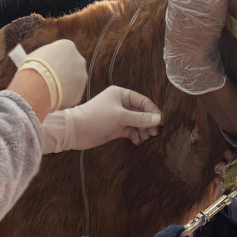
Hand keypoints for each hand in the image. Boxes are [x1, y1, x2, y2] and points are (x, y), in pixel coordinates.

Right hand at [14, 39, 88, 110]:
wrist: (37, 87)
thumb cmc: (33, 69)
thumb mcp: (38, 54)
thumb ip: (48, 56)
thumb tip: (48, 61)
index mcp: (68, 46)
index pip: (63, 52)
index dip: (54, 60)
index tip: (47, 67)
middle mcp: (79, 59)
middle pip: (71, 65)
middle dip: (63, 72)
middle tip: (50, 79)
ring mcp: (82, 76)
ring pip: (74, 81)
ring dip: (65, 85)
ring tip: (50, 90)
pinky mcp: (80, 92)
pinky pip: (71, 94)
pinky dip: (64, 96)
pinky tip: (53, 97)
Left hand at [41, 86, 161, 153]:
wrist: (76, 131)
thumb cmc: (97, 118)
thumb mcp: (121, 117)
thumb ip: (140, 118)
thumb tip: (159, 119)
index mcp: (121, 94)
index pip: (143, 101)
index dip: (153, 111)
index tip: (161, 123)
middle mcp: (121, 103)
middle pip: (141, 113)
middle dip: (148, 123)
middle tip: (153, 133)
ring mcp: (118, 116)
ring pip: (137, 123)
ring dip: (143, 130)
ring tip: (145, 138)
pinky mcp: (116, 128)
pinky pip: (130, 130)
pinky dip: (135, 135)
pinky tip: (137, 141)